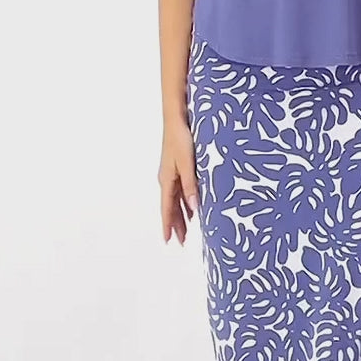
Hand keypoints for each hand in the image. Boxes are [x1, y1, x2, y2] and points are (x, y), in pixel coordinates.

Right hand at [159, 118, 200, 245]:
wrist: (176, 118)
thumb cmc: (181, 138)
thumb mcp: (189, 163)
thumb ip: (191, 185)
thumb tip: (194, 207)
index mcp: (167, 180)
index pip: (167, 209)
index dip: (168, 225)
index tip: (168, 241)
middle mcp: (166, 179)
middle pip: (170, 207)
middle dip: (175, 225)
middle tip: (181, 242)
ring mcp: (171, 173)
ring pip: (174, 200)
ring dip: (180, 215)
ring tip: (186, 230)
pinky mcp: (176, 166)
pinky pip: (178, 190)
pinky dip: (184, 202)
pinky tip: (191, 207)